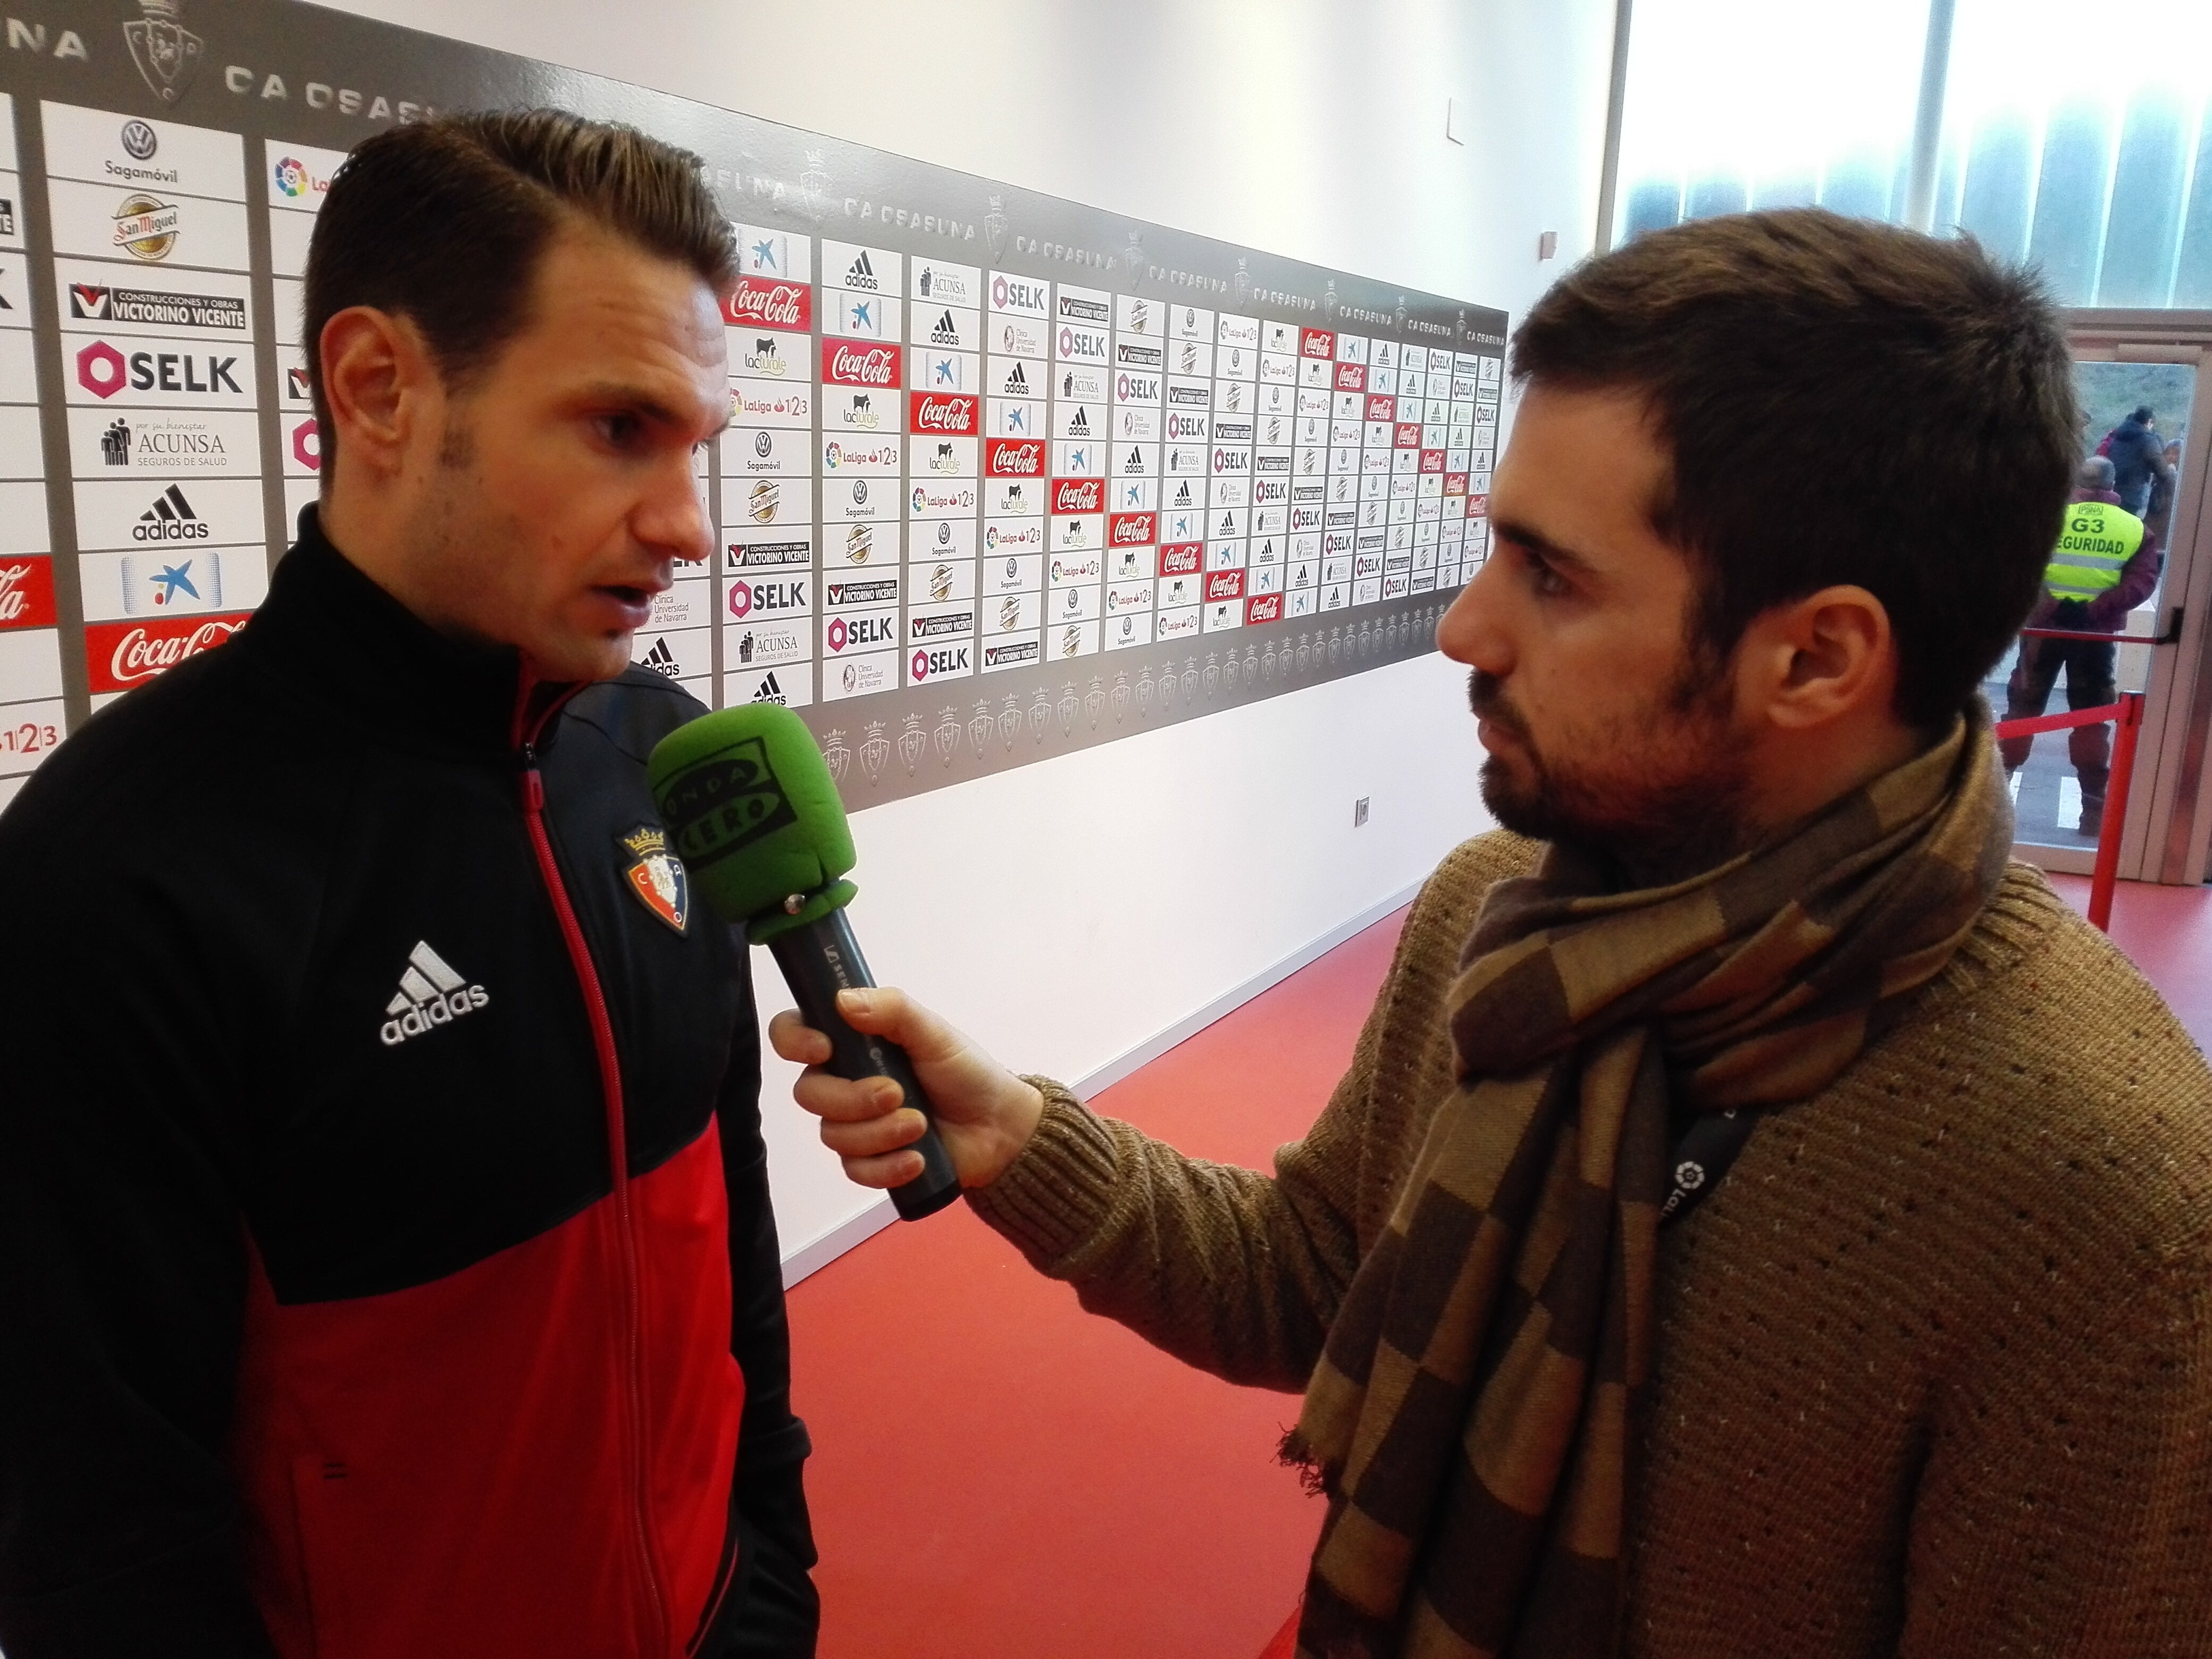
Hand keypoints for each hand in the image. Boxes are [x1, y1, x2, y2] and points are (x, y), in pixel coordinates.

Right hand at [768, 988, 1045, 1192]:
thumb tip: (842, 1000)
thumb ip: (893, 1010)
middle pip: (808, 1093)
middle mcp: (843, 1081)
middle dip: (853, 1098)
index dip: (794, 1041)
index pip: (793, 1034)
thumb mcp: (934, 1033)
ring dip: (879, 1133)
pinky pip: (854, 1170)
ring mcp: (853, 1124)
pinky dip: (887, 1167)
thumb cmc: (964, 1071)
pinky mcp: (869, 1162)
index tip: (824, 1049)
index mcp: (851, 1042)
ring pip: (832, 1135)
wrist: (998, 1127)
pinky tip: (917, 1159)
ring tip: (920, 1126)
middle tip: (897, 1095)